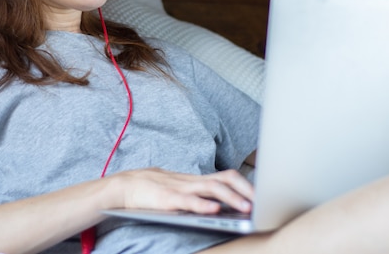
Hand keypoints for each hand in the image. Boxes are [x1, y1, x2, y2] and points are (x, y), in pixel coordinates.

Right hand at [110, 168, 253, 213]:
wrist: (125, 185)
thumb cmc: (155, 189)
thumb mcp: (182, 190)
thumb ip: (200, 195)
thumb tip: (222, 206)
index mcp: (197, 180)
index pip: (228, 176)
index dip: (246, 184)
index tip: (263, 195)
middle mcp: (193, 181)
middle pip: (226, 179)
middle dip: (246, 190)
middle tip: (261, 202)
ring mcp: (181, 188)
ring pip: (211, 188)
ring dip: (231, 198)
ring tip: (245, 208)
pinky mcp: (168, 199)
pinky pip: (188, 201)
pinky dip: (202, 205)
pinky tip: (214, 210)